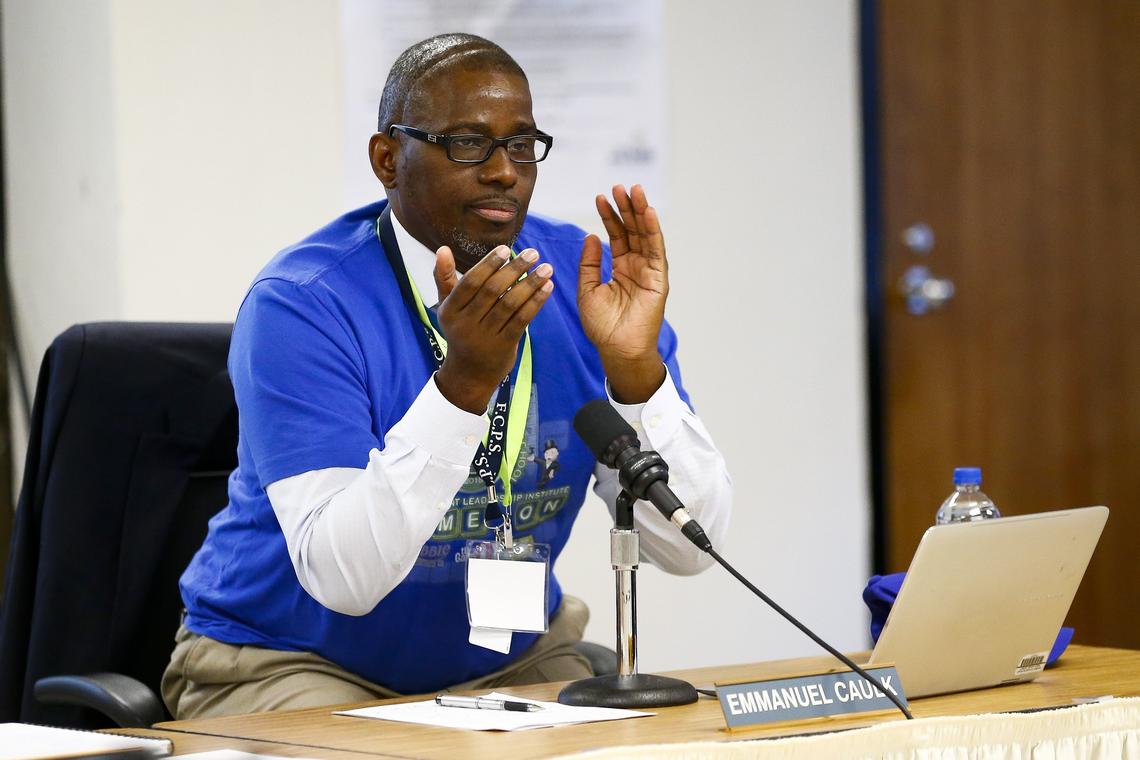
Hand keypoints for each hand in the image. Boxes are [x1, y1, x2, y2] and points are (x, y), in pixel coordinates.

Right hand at [433, 245, 553, 413]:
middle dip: (515, 269)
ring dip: (531, 284)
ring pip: (510, 304)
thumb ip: (445, 278)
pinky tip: (548, 287)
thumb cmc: (460, 331)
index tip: (506, 249)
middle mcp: (465, 324)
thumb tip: (442, 249)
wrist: (469, 375)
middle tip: (533, 253)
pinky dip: (536, 302)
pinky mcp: (503, 347)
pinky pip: (522, 320)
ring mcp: (485, 337)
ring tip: (546, 268)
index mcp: (450, 310)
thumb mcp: (448, 308)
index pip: (471, 282)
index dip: (488, 264)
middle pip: (492, 290)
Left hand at [578, 184, 666, 402]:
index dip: (610, 216)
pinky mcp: (658, 279)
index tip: (601, 197)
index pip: (616, 235)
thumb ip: (590, 263)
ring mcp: (649, 271)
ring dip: (641, 212)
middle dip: (627, 208)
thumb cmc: (603, 326)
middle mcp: (636, 266)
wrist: (616, 349)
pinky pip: (656, 250)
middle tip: (619, 186)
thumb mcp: (588, 289)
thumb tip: (590, 237)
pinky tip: (648, 213)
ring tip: (634, 191)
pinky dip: (653, 231)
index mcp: (621, 267)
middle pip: (633, 230)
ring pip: (646, 235)